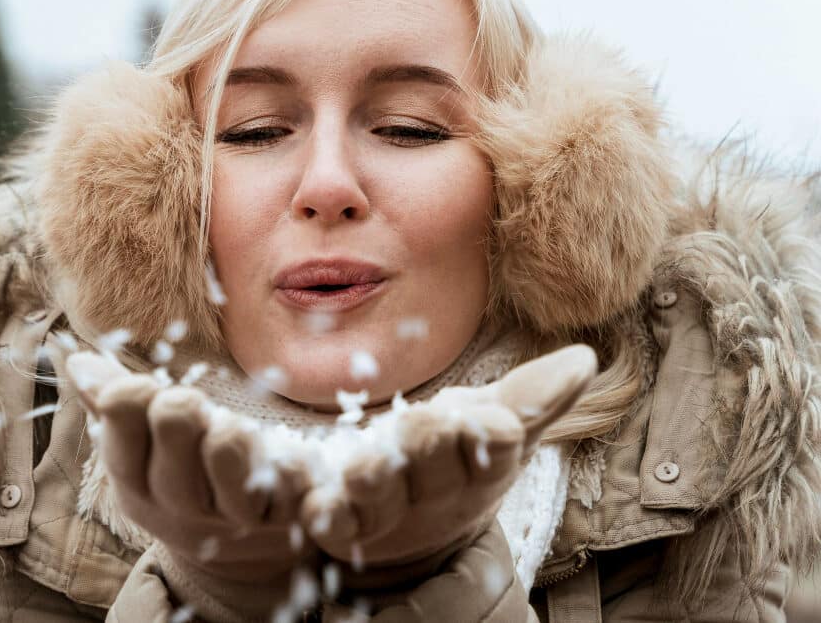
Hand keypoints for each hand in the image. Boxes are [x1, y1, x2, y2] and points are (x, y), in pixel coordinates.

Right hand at [66, 352, 316, 582]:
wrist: (238, 563)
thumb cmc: (188, 482)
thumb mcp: (146, 456)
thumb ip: (115, 407)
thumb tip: (76, 360)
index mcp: (134, 478)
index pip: (121, 408)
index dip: (139, 390)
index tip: (154, 394)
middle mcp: (176, 504)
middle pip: (175, 417)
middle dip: (189, 402)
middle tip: (201, 411)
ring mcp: (230, 517)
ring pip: (228, 445)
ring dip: (236, 427)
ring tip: (239, 434)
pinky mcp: (283, 522)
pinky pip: (292, 475)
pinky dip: (294, 461)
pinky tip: (289, 461)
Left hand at [299, 345, 596, 587]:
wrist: (410, 531)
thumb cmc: (458, 465)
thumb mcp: (497, 430)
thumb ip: (533, 398)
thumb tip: (585, 358)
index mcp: (479, 467)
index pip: (492, 449)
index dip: (491, 436)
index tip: (499, 424)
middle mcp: (434, 495)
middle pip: (434, 470)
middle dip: (429, 447)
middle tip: (423, 425)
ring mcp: (384, 513)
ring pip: (377, 499)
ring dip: (371, 484)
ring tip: (359, 470)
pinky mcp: (339, 523)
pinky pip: (326, 516)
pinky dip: (315, 505)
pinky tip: (304, 493)